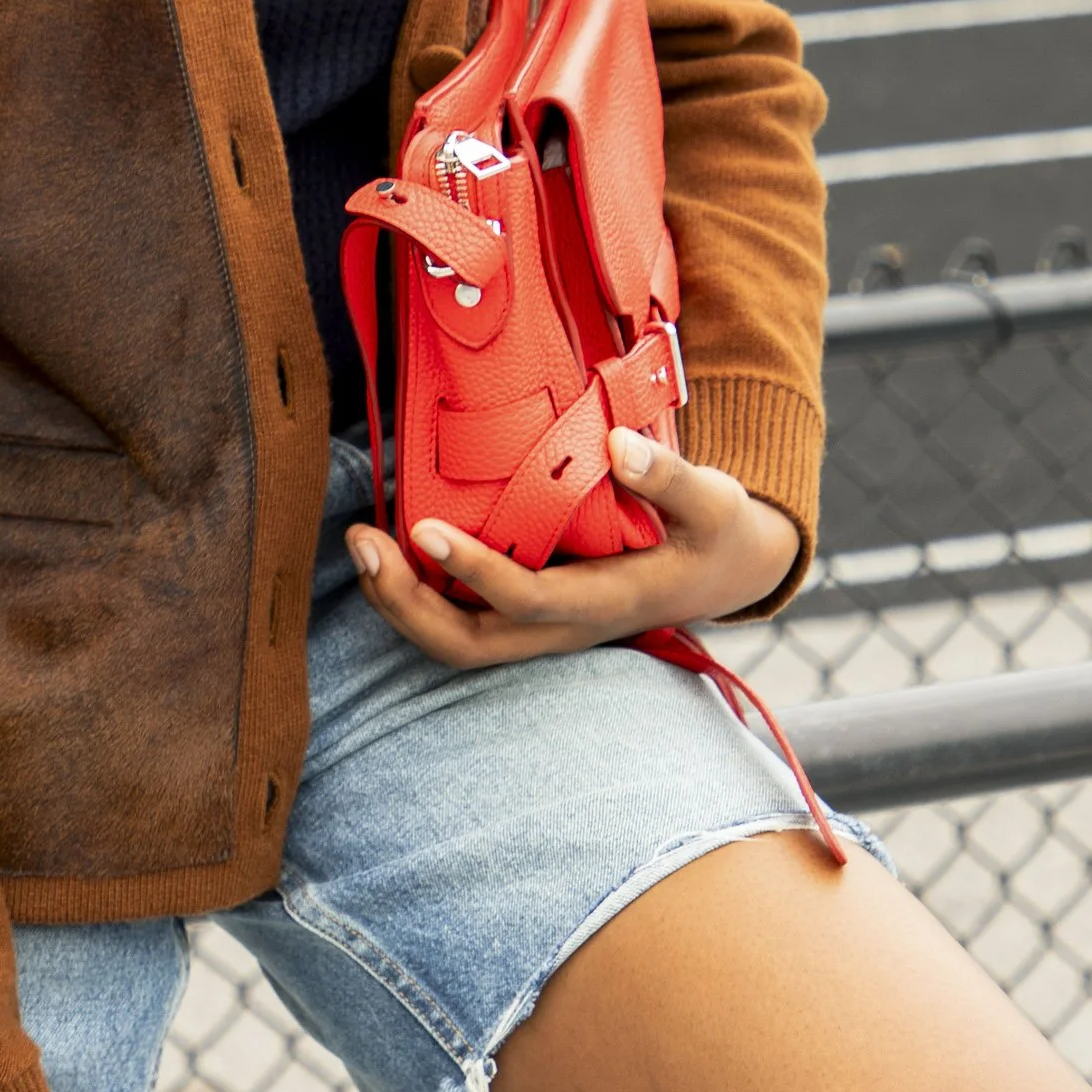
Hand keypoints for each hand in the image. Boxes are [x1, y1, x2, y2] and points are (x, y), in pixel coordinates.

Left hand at [347, 426, 800, 667]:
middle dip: (405, 604)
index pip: (527, 601)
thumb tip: (616, 446)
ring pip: (458, 640)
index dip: (472, 571)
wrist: (730, 570)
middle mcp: (567, 626)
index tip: (423, 528)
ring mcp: (547, 626)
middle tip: (360, 541)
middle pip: (469, 644)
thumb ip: (670, 478)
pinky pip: (464, 619)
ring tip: (362, 542)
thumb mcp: (716, 503)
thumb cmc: (719, 533)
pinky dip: (420, 592)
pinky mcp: (534, 612)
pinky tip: (395, 544)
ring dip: (401, 601)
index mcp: (609, 602)